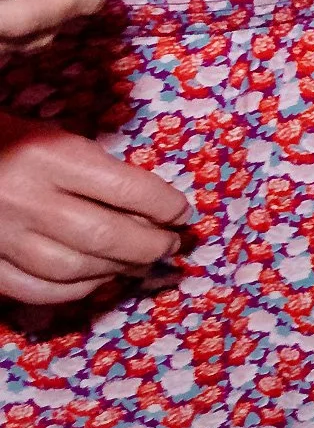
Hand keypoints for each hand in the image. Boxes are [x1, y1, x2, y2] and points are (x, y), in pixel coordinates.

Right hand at [0, 114, 190, 304]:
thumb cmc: (8, 140)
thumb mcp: (56, 137)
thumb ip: (98, 167)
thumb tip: (150, 206)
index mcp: (50, 157)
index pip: (125, 188)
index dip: (164, 205)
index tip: (183, 213)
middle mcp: (27, 199)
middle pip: (103, 236)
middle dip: (149, 246)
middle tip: (170, 245)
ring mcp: (2, 236)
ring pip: (72, 269)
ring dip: (116, 270)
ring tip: (140, 263)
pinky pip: (36, 290)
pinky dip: (74, 290)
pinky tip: (96, 279)